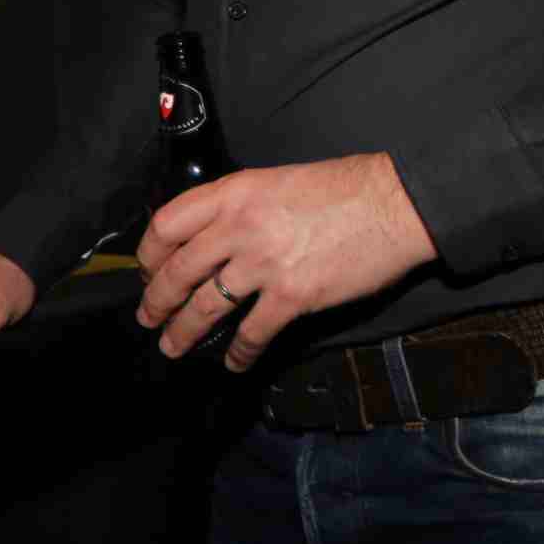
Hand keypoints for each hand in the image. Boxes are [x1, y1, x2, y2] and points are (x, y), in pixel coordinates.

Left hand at [133, 154, 437, 370]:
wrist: (396, 204)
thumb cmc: (345, 188)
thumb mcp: (277, 181)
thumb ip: (241, 206)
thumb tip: (217, 235)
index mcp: (234, 193)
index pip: (167, 224)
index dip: (149, 253)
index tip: (148, 270)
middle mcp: (239, 227)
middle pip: (178, 271)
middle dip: (157, 301)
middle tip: (148, 317)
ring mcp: (264, 263)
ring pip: (205, 306)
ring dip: (183, 331)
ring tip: (173, 347)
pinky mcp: (292, 295)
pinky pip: (252, 332)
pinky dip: (239, 353)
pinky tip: (234, 362)